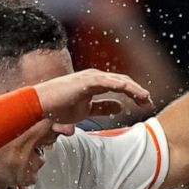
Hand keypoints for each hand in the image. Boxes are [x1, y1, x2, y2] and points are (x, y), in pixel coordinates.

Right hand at [34, 69, 152, 124]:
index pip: (119, 87)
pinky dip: (123, 87)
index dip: (133, 94)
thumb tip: (119, 108)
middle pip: (122, 82)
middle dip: (137, 92)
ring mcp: (90, 78)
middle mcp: (94, 78)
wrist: (39, 105)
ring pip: (119, 81)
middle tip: (149, 102)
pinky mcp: (87, 81)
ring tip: (146, 99)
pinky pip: (109, 82)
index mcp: (94, 84)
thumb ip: (102, 108)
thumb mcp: (85, 110)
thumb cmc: (58, 108)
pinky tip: (134, 93)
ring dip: (134, 90)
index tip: (144, 104)